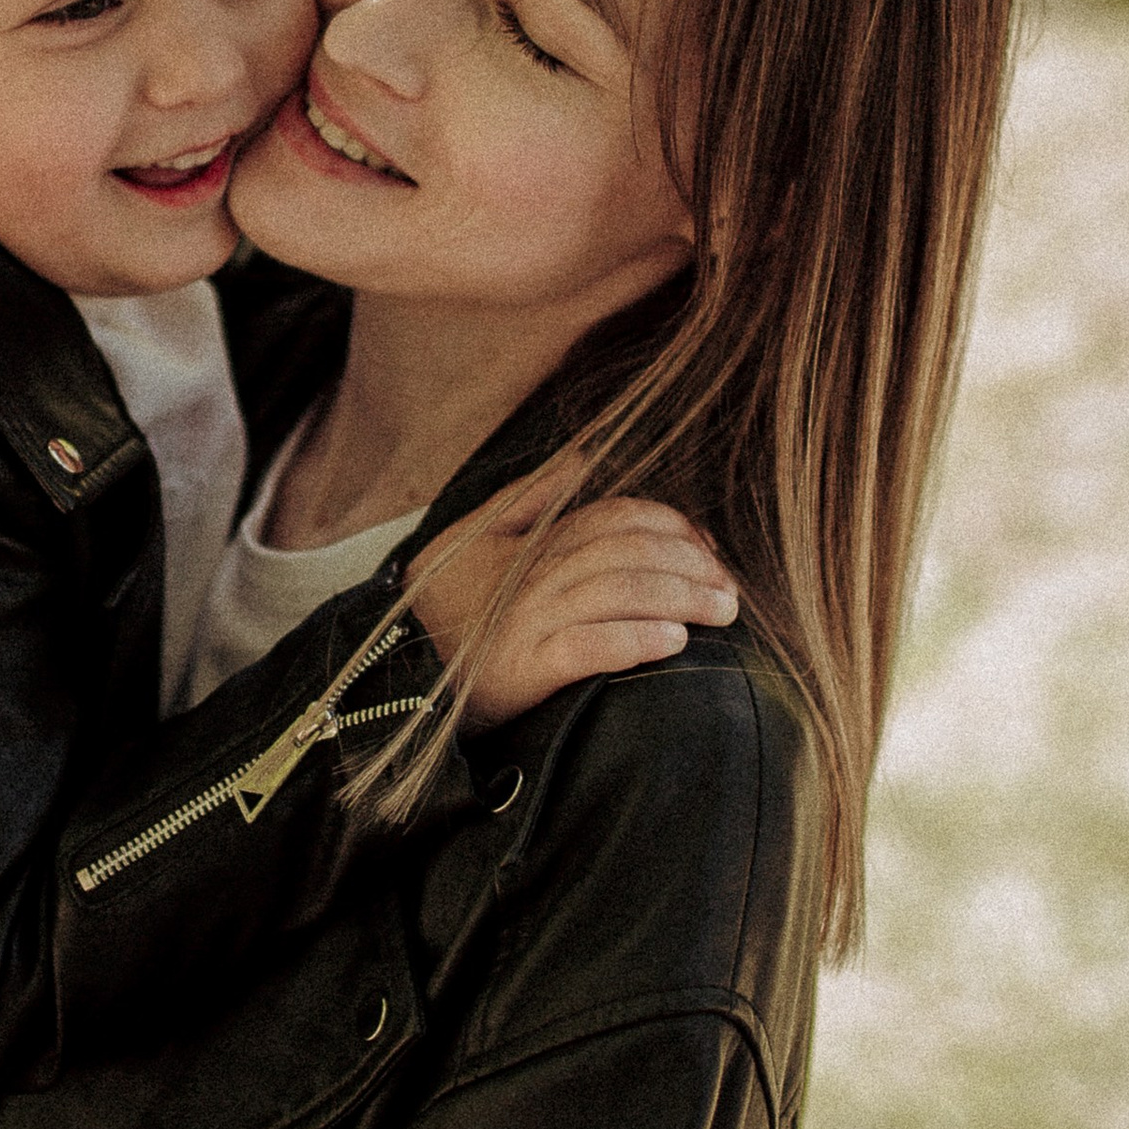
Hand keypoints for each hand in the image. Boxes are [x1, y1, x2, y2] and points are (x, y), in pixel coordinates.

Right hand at [406, 491, 734, 726]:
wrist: (396, 672)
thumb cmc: (446, 607)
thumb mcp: (479, 538)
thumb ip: (531, 498)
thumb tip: (583, 457)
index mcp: (534, 542)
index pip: (618, 517)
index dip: (673, 529)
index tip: (709, 554)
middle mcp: (534, 574)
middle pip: (629, 552)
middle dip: (692, 567)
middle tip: (731, 595)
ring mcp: (528, 620)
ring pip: (619, 593)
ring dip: (680, 600)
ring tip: (719, 616)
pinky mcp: (524, 668)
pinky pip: (589, 647)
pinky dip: (635, 641)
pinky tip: (672, 644)